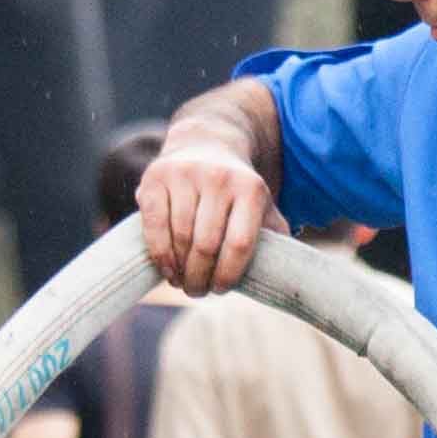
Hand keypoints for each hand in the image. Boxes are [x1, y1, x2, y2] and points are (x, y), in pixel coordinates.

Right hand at [139, 137, 275, 293]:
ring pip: (180, 237)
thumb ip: (274, 235)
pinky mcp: (156, 178)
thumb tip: (282, 271)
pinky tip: (167, 268)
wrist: (204, 145)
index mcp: (250, 189)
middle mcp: (218, 178)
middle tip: (197, 291)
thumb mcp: (261, 206)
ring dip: (179, 269)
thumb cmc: (236, 191)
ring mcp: (185, 175)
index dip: (229, 274)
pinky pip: (154, 224)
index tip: (221, 289)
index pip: (240, 243)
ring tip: (182, 282)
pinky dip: (159, 253)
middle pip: (206, 244)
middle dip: (200, 277)